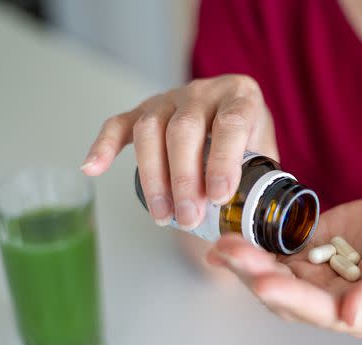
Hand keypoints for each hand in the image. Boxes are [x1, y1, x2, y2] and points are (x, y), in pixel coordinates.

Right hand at [81, 75, 277, 228]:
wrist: (235, 114)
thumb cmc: (252, 142)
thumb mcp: (268, 155)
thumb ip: (265, 185)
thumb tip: (258, 236)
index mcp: (241, 96)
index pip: (231, 124)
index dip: (223, 160)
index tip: (220, 197)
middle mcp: (204, 91)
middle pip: (185, 130)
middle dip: (185, 179)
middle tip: (189, 218)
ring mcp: (170, 98)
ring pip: (151, 129)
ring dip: (154, 176)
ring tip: (163, 217)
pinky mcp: (144, 109)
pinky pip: (119, 123)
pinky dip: (104, 145)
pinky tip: (93, 168)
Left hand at [206, 199, 361, 336]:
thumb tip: (351, 315)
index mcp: (355, 310)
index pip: (317, 308)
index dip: (290, 296)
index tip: (264, 281)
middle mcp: (327, 298)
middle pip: (284, 294)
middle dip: (255, 273)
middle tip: (231, 251)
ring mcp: (313, 276)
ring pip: (272, 275)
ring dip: (246, 262)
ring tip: (224, 244)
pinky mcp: (304, 253)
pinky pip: (273, 254)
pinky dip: (249, 251)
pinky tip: (225, 245)